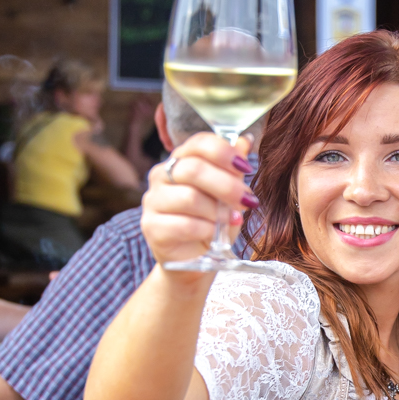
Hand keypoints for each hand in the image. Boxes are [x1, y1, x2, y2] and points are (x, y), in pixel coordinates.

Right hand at [142, 132, 255, 267]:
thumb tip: (244, 141)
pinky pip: (184, 225)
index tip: (246, 169)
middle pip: (193, 170)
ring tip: (231, 221)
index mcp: (180, 160)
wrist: (196, 259)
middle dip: (227, 186)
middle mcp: (161, 175)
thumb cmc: (212, 222)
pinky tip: (215, 235)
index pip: (198, 143)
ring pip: (189, 198)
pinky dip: (206, 231)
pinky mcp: (151, 227)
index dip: (224, 153)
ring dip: (218, 212)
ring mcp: (153, 201)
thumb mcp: (227, 194)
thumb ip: (232, 169)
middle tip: (247, 201)